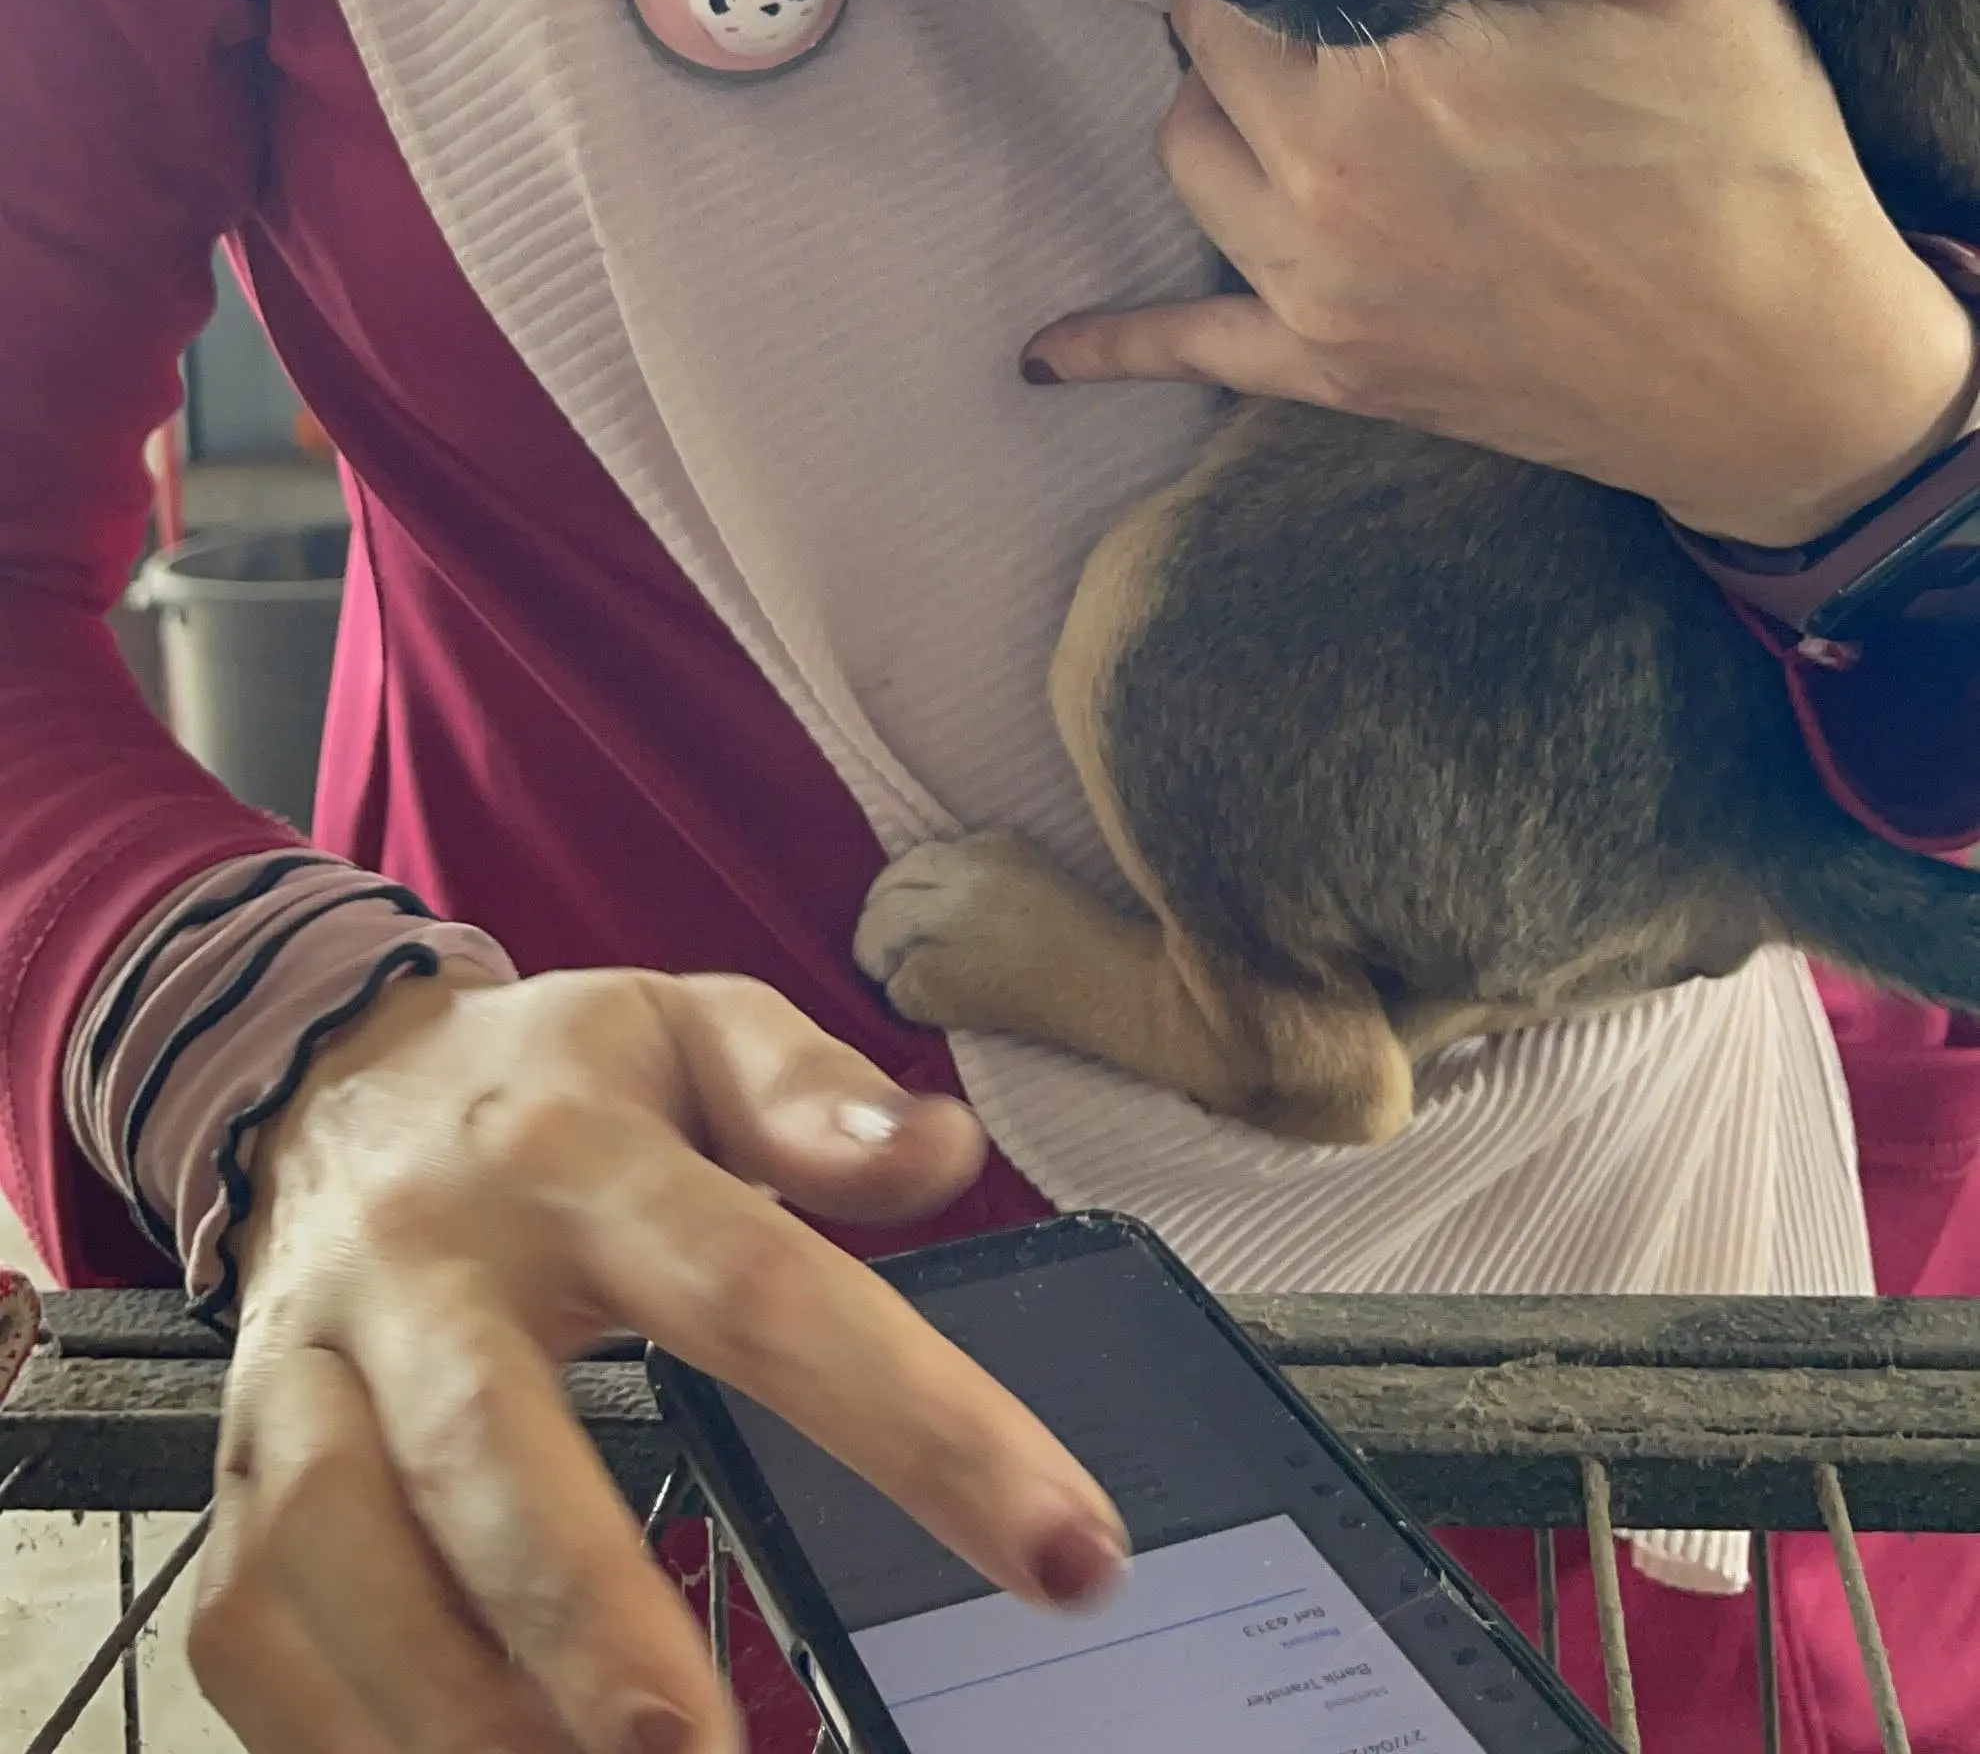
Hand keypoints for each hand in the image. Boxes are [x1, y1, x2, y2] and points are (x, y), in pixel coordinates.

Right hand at [191, 965, 1126, 1753]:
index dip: (914, 1418)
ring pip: (336, 1546)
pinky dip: (340, 1729)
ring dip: (451, 1696)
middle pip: (488, 1438)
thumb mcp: (693, 1032)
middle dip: (584, 1605)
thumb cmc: (553, 1084)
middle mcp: (425, 1260)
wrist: (324, 1074)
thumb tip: (949, 1152)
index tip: (1066, 1548)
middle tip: (697, 1748)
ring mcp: (313, 1366)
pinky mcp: (243, 1464)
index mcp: (570, 1150)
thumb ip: (814, 1094)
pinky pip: (253, 1621)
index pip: (756, 1283)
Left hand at [1024, 0, 1976, 577]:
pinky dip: (1114, 345)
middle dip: (1245, 8)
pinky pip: (1192, 354)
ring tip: (1284, 78)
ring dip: (1218, 114)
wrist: (1791, 377)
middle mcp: (1322, 182)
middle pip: (1199, 54)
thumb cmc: (1746, 165)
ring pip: (1187, 163)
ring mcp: (1319, 290)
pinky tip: (1041, 353)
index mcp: (1392, 68)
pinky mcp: (1338, 376)